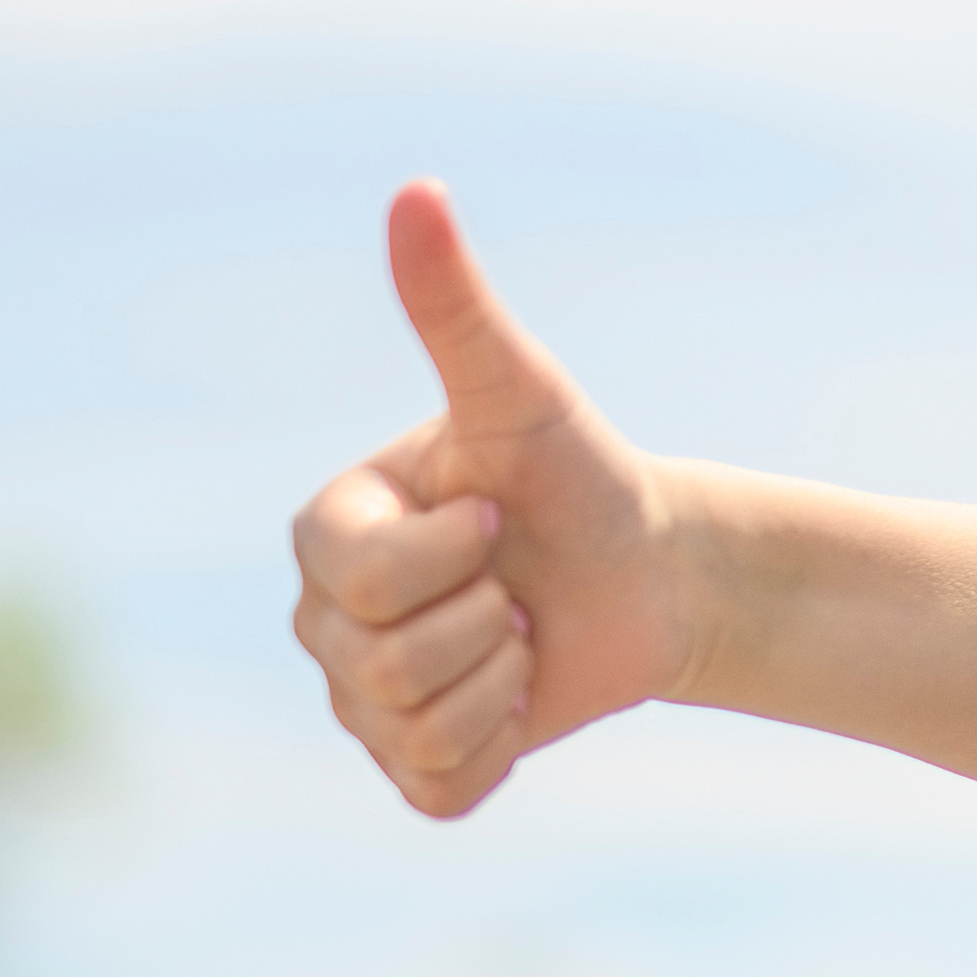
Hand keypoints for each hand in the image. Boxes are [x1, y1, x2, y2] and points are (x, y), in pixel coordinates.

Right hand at [287, 182, 695, 817]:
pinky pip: (436, 787)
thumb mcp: (524, 393)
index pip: (365, 576)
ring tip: (521, 634)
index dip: (456, 553)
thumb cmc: (581, 473)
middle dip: (483, 622)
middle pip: (375, 664)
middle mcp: (323, 616)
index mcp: (327, 530)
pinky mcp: (413, 764)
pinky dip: (499, 747)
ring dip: (500, 683)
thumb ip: (456, 307)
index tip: (499, 514)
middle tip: (516, 584)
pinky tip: (520, 696)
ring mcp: (358, 699)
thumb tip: (418, 190)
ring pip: (409, 726)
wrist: (652, 572)